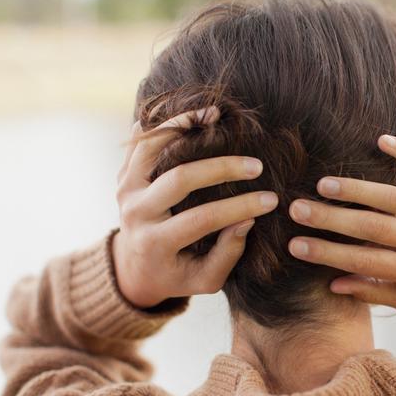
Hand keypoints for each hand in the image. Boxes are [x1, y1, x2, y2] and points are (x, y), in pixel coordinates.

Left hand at [112, 107, 278, 307]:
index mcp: (154, 243)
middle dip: (222, 168)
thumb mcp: (205, 280)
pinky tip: (196, 115)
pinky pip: (142, 142)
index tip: (271, 201)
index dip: (239, 207)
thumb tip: (248, 219)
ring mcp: (126, 190)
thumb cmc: (177, 275)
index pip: (202, 219)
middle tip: (257, 166)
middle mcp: (135, 213)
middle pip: (179, 179)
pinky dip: (166, 123)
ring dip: (184, 126)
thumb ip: (227, 255)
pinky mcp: (124, 175)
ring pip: (152, 148)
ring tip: (217, 115)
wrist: (134, 267)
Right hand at [287, 134, 395, 310]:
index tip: (296, 246)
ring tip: (323, 184)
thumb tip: (333, 283)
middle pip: (377, 228)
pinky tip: (379, 140)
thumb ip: (376, 292)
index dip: (329, 254)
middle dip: (334, 220)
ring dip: (358, 190)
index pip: (367, 261)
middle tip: (297, 210)